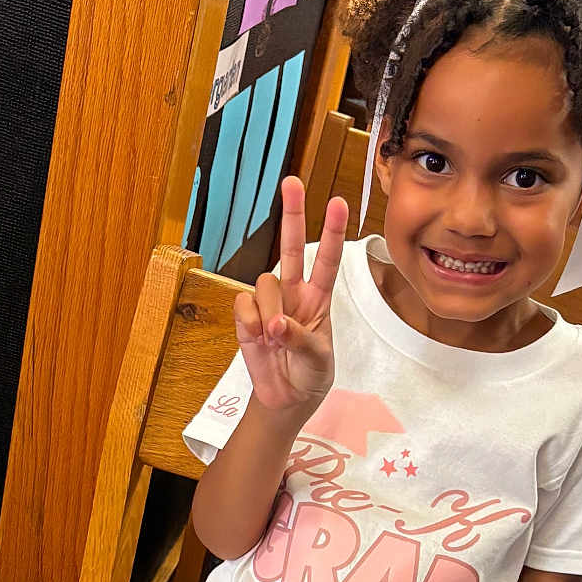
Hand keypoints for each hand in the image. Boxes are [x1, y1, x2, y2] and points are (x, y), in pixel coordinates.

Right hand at [234, 176, 348, 411]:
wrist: (285, 398)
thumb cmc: (310, 375)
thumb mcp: (318, 360)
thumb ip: (301, 338)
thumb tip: (276, 324)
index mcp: (319, 299)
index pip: (327, 260)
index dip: (332, 232)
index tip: (338, 203)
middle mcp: (293, 293)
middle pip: (291, 247)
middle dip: (292, 214)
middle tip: (292, 182)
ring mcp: (268, 303)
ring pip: (265, 284)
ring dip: (270, 312)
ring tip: (276, 339)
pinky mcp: (245, 316)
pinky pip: (243, 305)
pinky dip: (251, 325)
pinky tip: (259, 340)